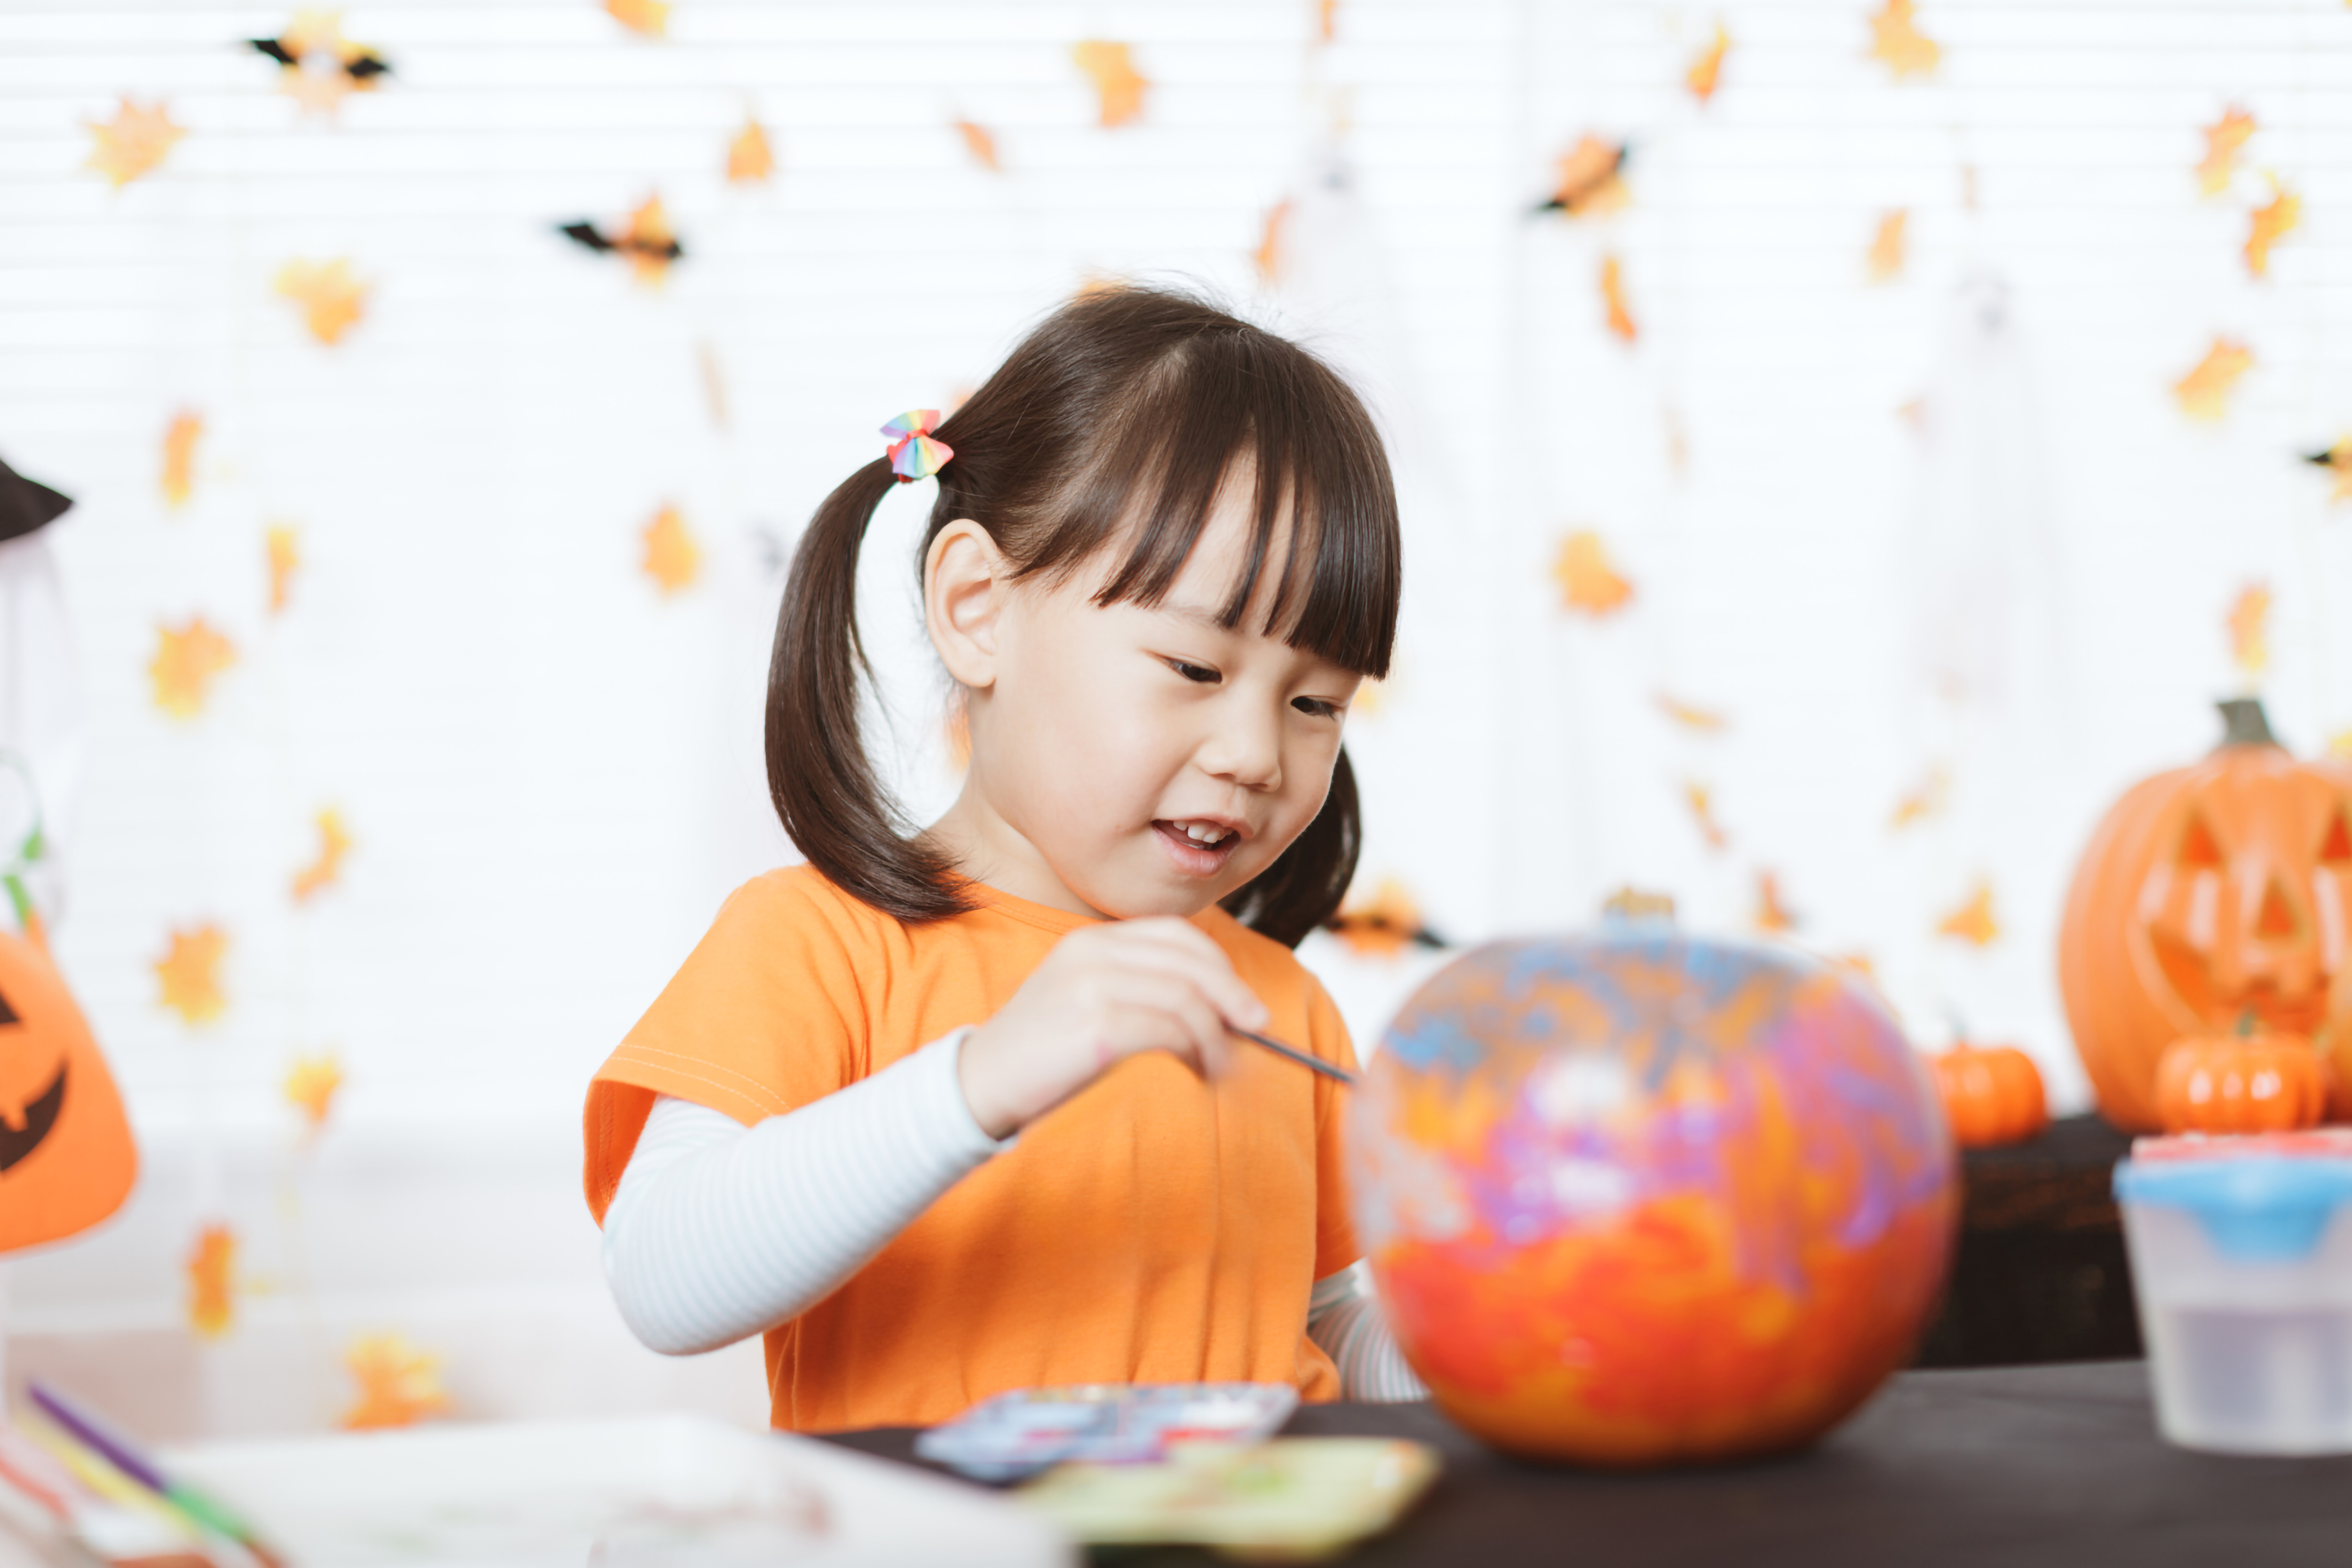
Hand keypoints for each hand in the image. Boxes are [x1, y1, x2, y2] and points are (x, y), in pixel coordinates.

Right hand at [957, 918, 1269, 1137]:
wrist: (979, 1084)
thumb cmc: (1043, 1053)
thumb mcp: (1089, 1001)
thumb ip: (1141, 990)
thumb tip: (1219, 1007)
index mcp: (1092, 940)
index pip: (1176, 935)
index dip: (1218, 966)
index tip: (1242, 1004)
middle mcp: (1093, 951)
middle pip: (1189, 961)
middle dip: (1232, 997)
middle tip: (1256, 1030)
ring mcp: (1093, 984)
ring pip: (1186, 998)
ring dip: (1217, 1036)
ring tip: (1222, 1066)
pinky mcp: (1097, 1024)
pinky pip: (1170, 1031)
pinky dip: (1198, 1052)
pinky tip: (1200, 1072)